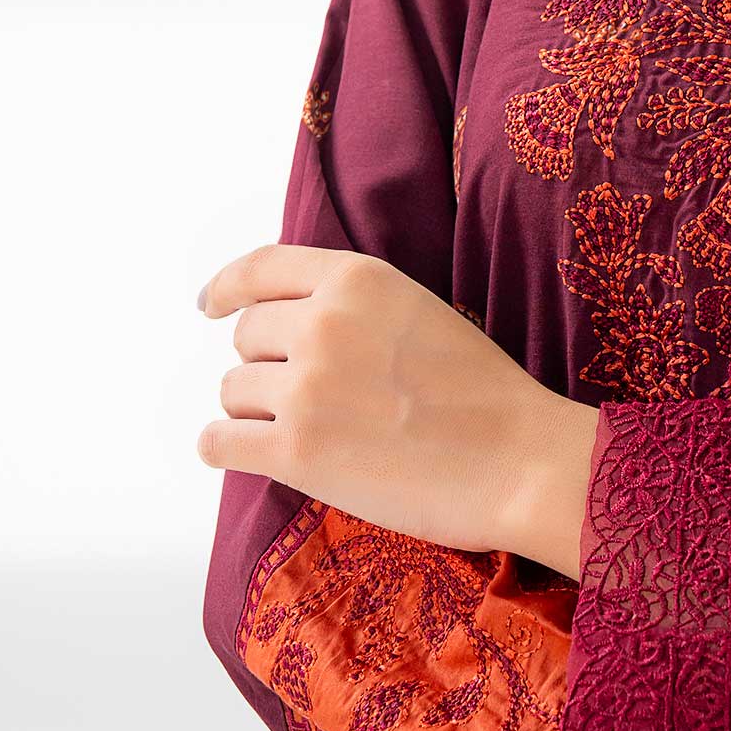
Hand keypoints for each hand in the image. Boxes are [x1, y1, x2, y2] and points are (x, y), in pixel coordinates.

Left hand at [194, 243, 592, 562]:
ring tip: (314, 433)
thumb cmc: (483, 395)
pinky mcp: (296, 451)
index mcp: (359, 279)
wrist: (520, 462)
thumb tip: (286, 323)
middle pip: (246, 336)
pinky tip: (252, 457)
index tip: (210, 307)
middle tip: (315, 398)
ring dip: (256, 413)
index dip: (227, 287)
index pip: (261, 268)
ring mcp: (306, 387)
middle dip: (267, 365)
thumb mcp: (419, 311)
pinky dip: (226, 450)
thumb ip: (354, 305)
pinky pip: (218, 442)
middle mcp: (324, 323)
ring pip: (232, 392)